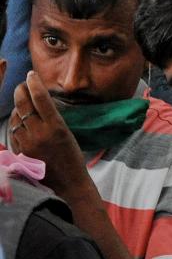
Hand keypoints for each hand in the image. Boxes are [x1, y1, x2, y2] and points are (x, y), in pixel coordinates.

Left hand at [11, 71, 89, 195]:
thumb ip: (52, 120)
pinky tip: (19, 121)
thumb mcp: (67, 134)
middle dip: (20, 90)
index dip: (34, 83)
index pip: (40, 98)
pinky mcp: (19, 152)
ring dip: (17, 106)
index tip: (32, 74)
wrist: (67, 183)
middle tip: (22, 84)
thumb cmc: (72, 158)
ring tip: (20, 100)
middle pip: (23, 104)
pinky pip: (12, 132)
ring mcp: (27, 143)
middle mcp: (39, 133)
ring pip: (15, 117)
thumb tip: (39, 104)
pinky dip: (14, 123)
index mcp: (56, 127)